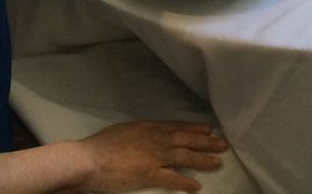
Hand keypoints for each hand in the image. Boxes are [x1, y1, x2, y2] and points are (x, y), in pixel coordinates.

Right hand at [79, 120, 226, 191]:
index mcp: (148, 127)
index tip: (208, 129)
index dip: (194, 128)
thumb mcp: (124, 131)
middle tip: (223, 144)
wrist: (88, 159)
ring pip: (185, 156)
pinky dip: (186, 182)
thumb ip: (139, 133)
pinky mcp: (149, 174)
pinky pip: (172, 178)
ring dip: (203, 159)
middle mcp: (155, 139)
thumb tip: (147, 135)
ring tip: (218, 162)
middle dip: (206, 142)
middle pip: (186, 139)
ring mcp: (154, 156)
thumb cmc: (100, 146)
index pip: (176, 126)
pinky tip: (197, 186)